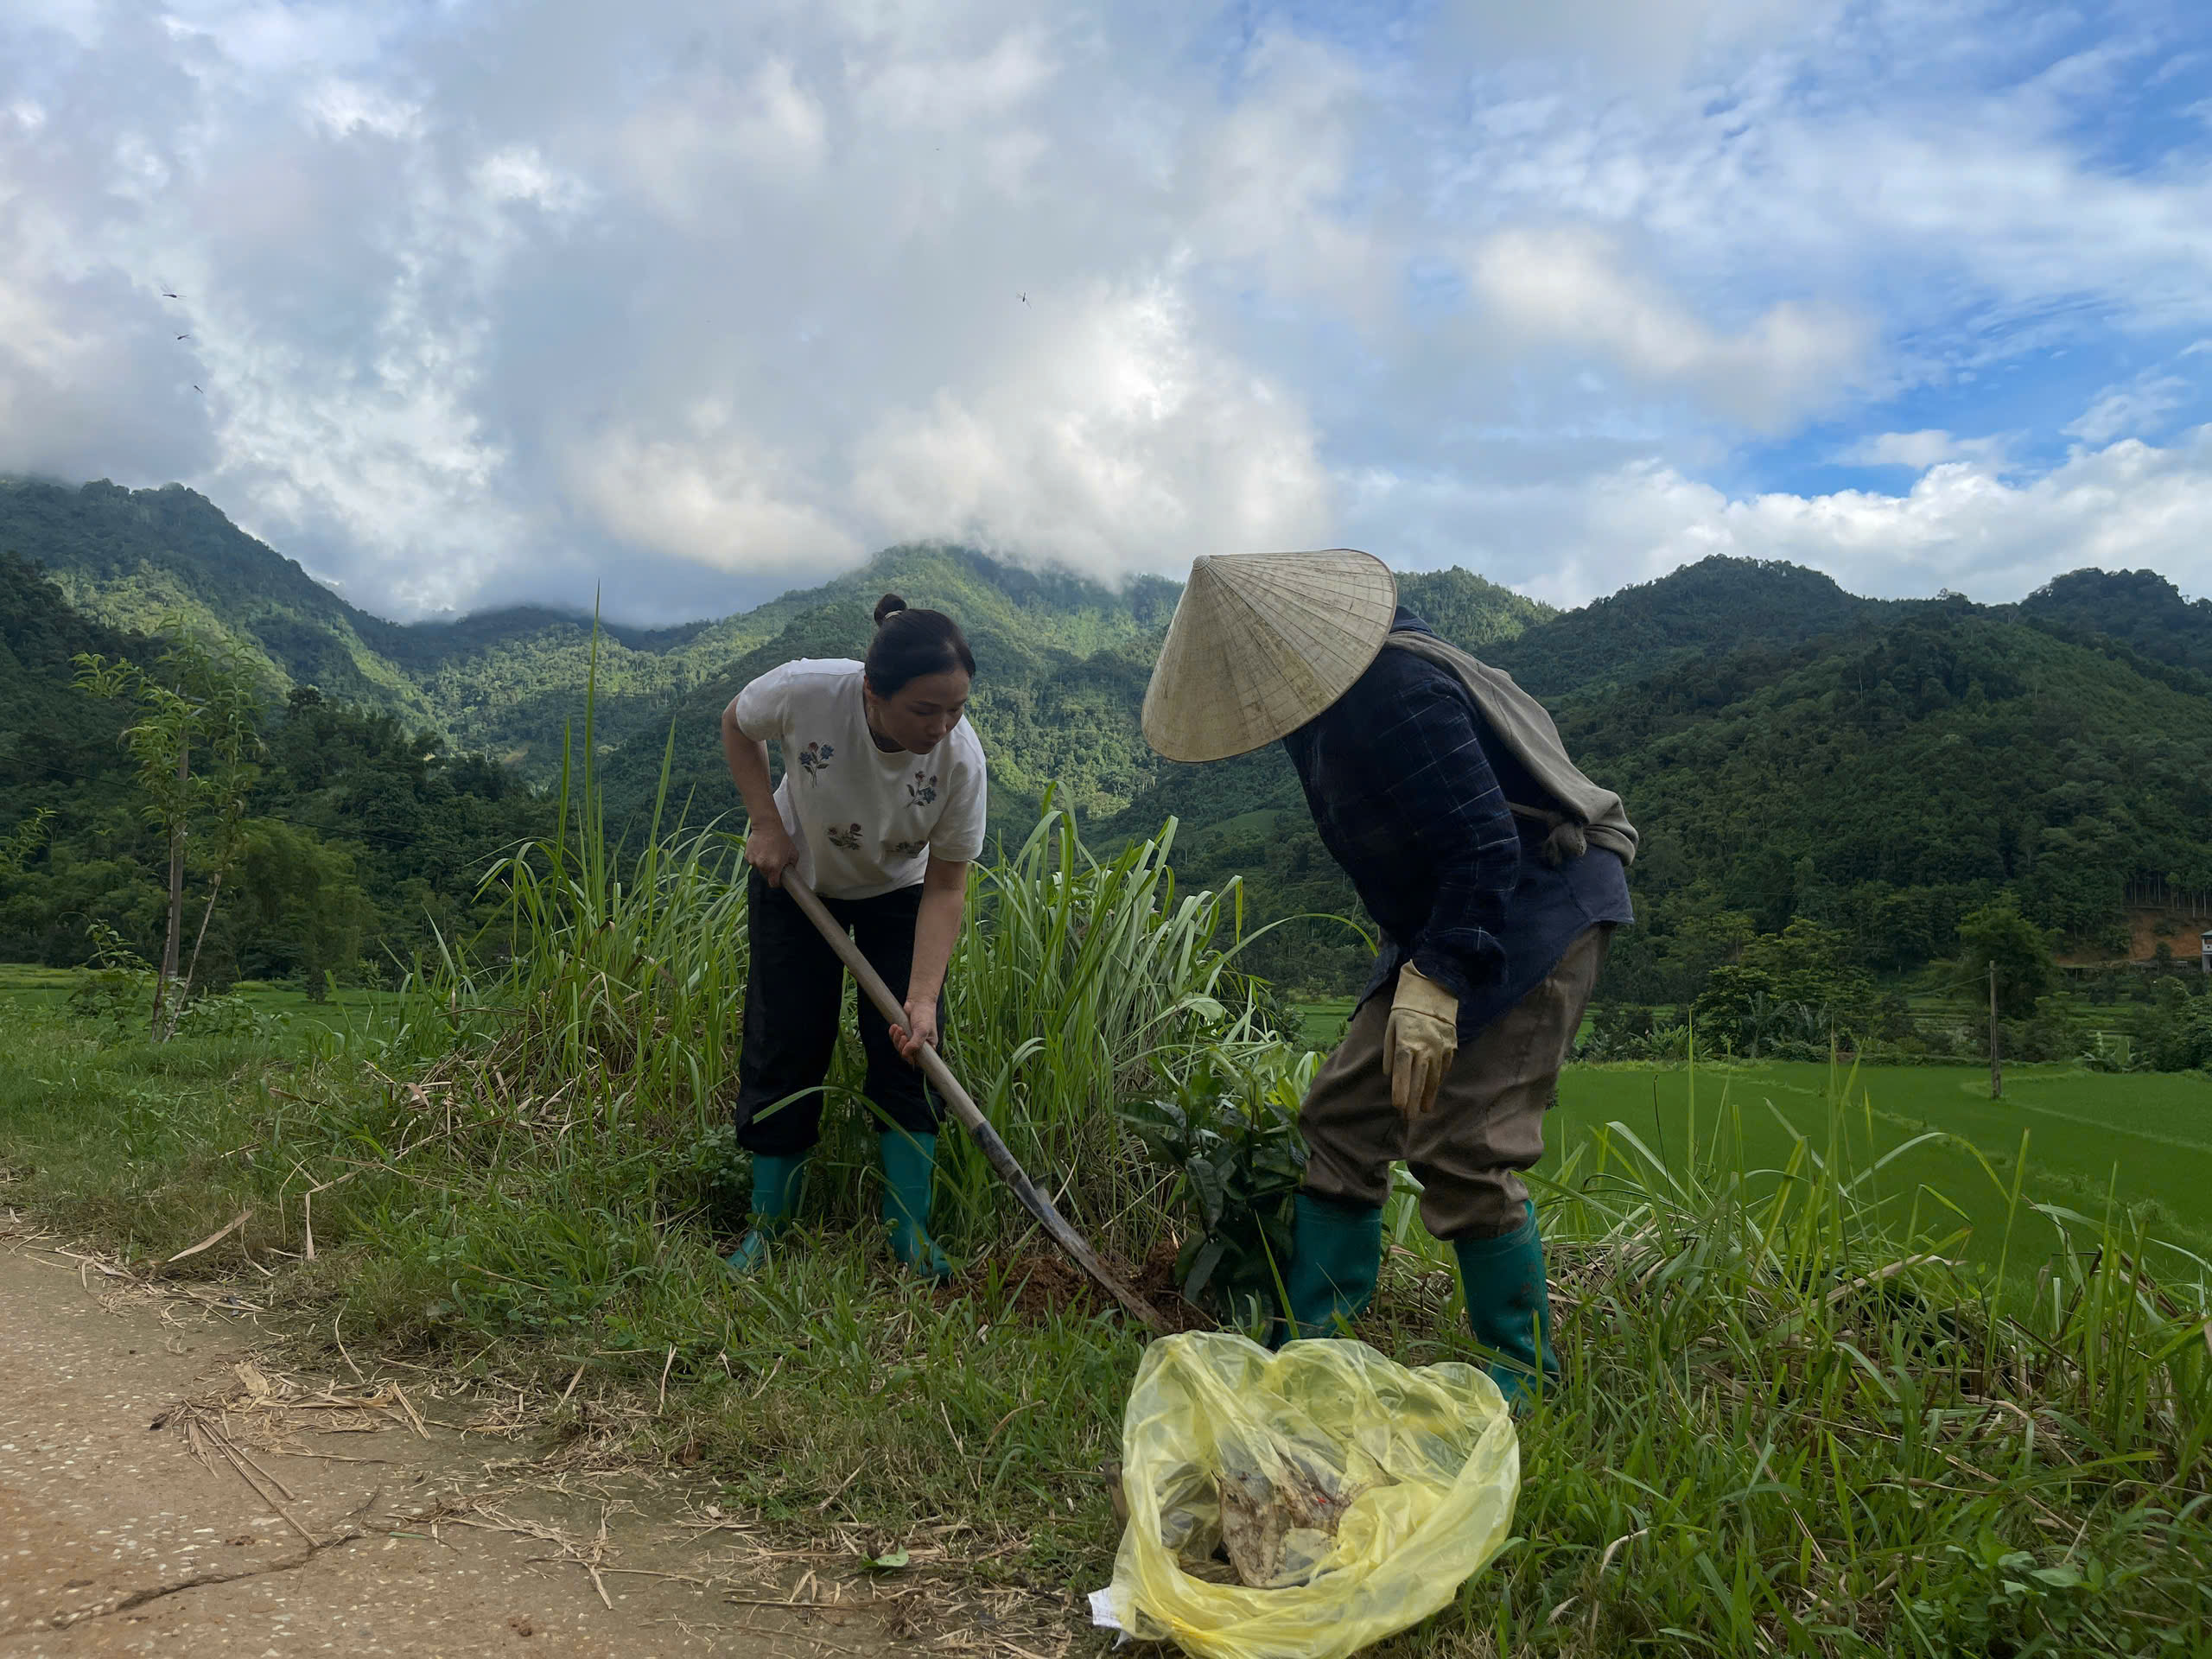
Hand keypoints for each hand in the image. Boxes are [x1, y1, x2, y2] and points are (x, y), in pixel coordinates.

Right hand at [744, 822, 798, 887]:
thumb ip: (792, 864)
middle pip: (766, 876)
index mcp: (774, 867)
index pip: (773, 884)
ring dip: (763, 864)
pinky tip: (761, 849)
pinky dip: (756, 858)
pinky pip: (753, 861)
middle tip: (775, 861)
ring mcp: (754, 861)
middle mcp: (763, 866)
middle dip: (771, 871)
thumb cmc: (781, 838)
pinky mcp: (747, 855)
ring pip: (759, 868)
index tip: (779, 879)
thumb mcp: (793, 852)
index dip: (777, 883)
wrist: (767, 826)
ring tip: (767, 853)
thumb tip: (791, 871)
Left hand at [890, 997, 939, 1064]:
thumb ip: (915, 1043)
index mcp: (929, 1047)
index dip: (911, 1058)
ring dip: (897, 1038)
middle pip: (906, 1054)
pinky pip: (894, 1038)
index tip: (906, 1051)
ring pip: (899, 1046)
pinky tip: (895, 1026)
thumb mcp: (922, 1030)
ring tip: (899, 1028)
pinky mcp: (903, 1033)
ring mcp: (910, 1039)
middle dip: (902, 1045)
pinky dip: (893, 1033)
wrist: (919, 1001)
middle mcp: (919, 1045)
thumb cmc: (925, 1015)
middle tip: (904, 1035)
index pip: (919, 1060)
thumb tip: (905, 1054)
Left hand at [1381, 964, 1457, 1119]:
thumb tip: (1390, 1075)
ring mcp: (1440, 1048)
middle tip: (1409, 1117)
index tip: (1397, 1106)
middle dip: (1413, 1100)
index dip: (1400, 1090)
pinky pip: (1444, 1068)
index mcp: (1407, 1041)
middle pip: (1418, 1079)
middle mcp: (1425, 1047)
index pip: (1402, 1071)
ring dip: (1427, 1095)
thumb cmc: (1405, 1011)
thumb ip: (1389, 1052)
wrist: (1433, 991)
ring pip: (1434, 1077)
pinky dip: (1438, 1080)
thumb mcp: (1391, 1027)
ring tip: (1423, 1110)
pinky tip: (1433, 1091)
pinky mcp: (1451, 1046)